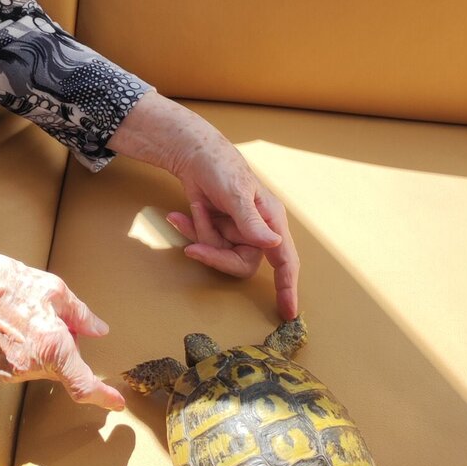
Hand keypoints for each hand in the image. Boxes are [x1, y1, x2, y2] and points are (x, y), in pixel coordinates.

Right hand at [0, 230, 124, 410]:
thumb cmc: (8, 283)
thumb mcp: (54, 290)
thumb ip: (82, 316)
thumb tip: (99, 331)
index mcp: (52, 345)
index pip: (82, 384)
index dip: (102, 397)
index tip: (116, 403)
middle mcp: (31, 365)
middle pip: (62, 369)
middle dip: (66, 351)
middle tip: (53, 320)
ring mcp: (10, 372)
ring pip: (42, 369)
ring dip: (45, 352)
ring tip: (26, 321)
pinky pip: (22, 368)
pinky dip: (25, 354)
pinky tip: (11, 331)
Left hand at [109, 91, 299, 319]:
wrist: (191, 153)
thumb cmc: (221, 166)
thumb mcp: (236, 193)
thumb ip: (252, 221)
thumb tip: (273, 243)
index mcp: (271, 220)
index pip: (285, 260)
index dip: (288, 287)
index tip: (289, 312)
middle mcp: (256, 229)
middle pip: (241, 263)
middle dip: (215, 255)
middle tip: (193, 248)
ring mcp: (236, 230)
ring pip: (219, 253)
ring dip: (200, 236)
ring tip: (189, 213)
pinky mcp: (217, 229)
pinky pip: (205, 242)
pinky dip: (190, 229)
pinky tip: (177, 215)